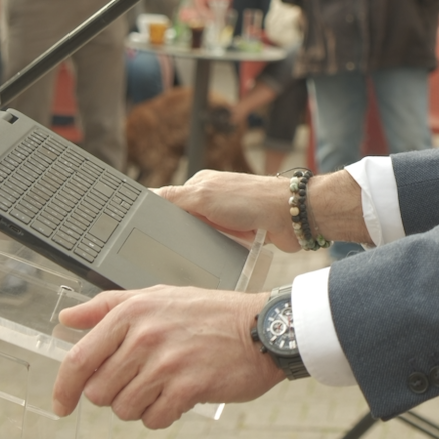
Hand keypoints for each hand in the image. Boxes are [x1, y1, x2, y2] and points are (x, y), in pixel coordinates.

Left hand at [52, 286, 281, 428]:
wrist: (262, 328)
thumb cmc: (211, 313)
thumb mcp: (157, 297)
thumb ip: (107, 307)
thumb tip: (66, 320)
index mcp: (133, 313)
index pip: (78, 359)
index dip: (63, 388)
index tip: (61, 404)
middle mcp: (146, 336)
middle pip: (99, 391)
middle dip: (114, 394)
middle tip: (139, 382)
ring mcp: (167, 363)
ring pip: (124, 409)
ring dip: (139, 406)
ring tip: (162, 386)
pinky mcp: (188, 387)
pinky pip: (154, 420)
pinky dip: (162, 415)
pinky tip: (178, 397)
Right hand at [156, 169, 298, 249]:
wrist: (289, 216)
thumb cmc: (251, 201)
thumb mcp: (204, 196)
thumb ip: (175, 198)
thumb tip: (149, 196)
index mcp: (201, 183)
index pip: (171, 200)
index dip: (163, 217)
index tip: (151, 232)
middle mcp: (214, 197)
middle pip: (186, 221)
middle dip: (185, 234)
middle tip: (180, 245)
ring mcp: (228, 215)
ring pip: (204, 236)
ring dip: (205, 244)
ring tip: (205, 250)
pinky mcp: (241, 232)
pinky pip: (222, 245)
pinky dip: (222, 250)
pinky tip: (221, 255)